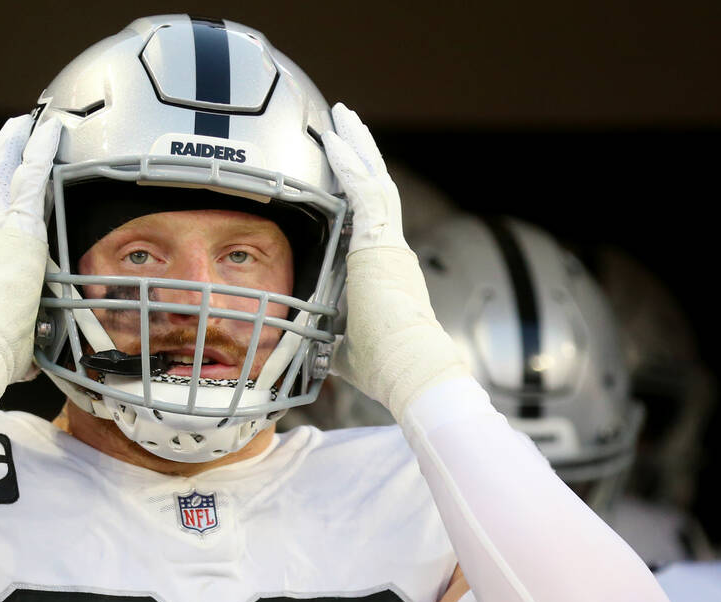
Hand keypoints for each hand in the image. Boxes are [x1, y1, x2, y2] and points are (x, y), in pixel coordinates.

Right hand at [0, 115, 62, 417]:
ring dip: (16, 146)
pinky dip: (39, 152)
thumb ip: (23, 346)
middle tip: (11, 136)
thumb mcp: (11, 347)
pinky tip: (48, 130)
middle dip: (0, 159)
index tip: (5, 192)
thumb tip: (30, 366)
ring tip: (26, 122)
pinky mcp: (19, 228)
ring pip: (3, 174)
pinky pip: (31, 178)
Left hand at [322, 103, 465, 420]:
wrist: (410, 366)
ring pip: (374, 179)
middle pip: (377, 186)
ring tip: (342, 116)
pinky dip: (348, 164)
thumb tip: (311, 350)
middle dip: (359, 152)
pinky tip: (333, 140)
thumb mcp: (343, 347)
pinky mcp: (382, 243)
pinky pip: (364, 191)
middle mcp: (392, 249)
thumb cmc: (383, 365)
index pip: (371, 217)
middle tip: (345, 122)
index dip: (359, 187)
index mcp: (385, 268)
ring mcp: (390, 243)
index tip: (346, 167)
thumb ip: (329, 339)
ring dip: (356, 146)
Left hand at [322, 103, 408, 251]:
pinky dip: (341, 154)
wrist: (385, 269)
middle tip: (342, 109)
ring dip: (349, 131)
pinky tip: (330, 139)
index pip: (369, 163)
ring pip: (363, 153)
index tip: (350, 127)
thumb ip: (355, 222)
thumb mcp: (362, 234)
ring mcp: (379, 192)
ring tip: (338, 113)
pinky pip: (352, 171)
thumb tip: (346, 225)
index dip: (359, 143)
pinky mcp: (369, 197)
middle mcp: (384, 189)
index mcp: (381, 197)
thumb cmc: (374, 258)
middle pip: (368, 150)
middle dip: (354, 128)